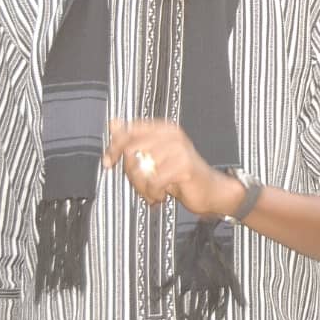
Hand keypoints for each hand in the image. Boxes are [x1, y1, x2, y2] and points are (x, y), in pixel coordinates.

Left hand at [102, 119, 240, 215]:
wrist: (211, 190)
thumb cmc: (183, 174)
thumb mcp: (156, 157)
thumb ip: (135, 140)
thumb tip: (114, 124)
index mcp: (164, 129)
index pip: (130, 129)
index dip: (114, 146)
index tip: (109, 161)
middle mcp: (172, 135)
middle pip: (131, 150)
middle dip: (131, 174)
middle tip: (141, 184)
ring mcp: (179, 149)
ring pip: (141, 168)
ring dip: (143, 187)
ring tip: (152, 192)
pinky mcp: (184, 165)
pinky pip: (153, 181)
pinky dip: (153, 193)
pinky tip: (161, 195)